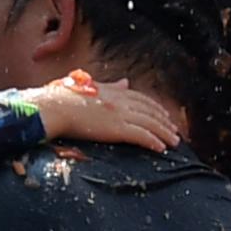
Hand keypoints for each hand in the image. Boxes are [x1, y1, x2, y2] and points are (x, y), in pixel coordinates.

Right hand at [27, 72, 187, 151]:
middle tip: (175, 131)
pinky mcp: (116, 128)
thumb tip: (125, 82)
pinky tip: (160, 148)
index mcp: (115, 91)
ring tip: (174, 143)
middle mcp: (121, 101)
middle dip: (165, 122)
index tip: (166, 116)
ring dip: (164, 133)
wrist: (55, 106)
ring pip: (150, 124)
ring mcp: (120, 114)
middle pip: (151, 111)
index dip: (156, 108)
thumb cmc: (65, 97)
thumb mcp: (93, 87)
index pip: (142, 99)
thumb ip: (111, 86)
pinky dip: (153, 141)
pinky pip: (141, 135)